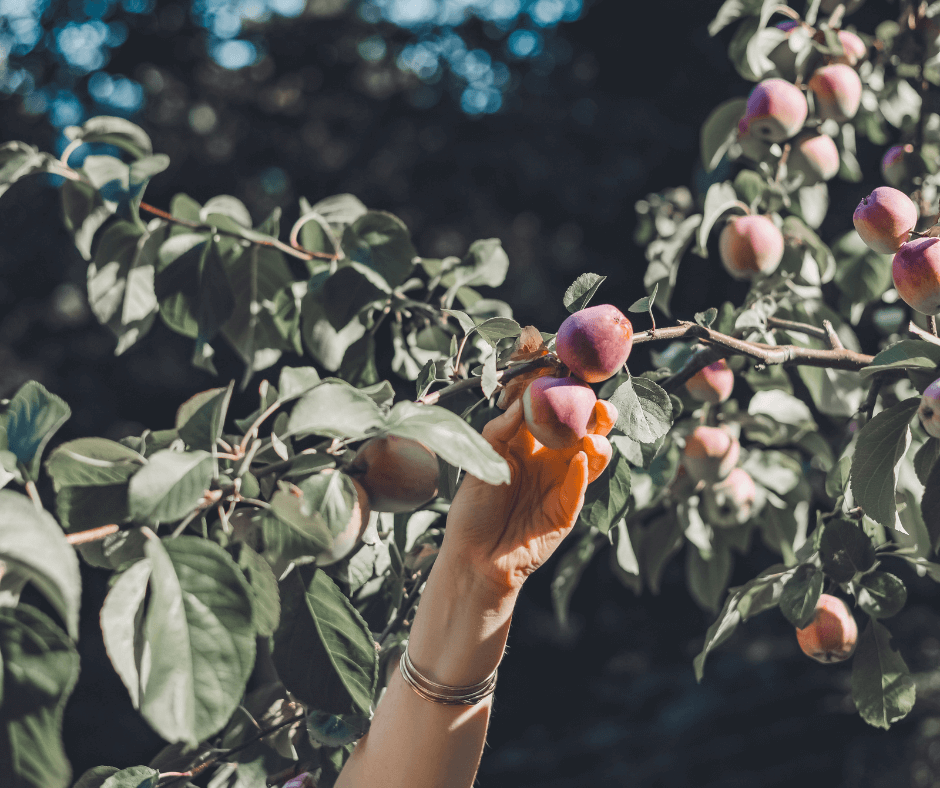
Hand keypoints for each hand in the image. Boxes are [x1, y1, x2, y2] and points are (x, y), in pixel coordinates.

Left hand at [442, 397, 615, 592]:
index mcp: (528, 443)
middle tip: (598, 405)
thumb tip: (521, 401)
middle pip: (582, 430)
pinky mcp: (567, 509)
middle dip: (595, 415)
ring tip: (592, 437)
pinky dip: (583, 471)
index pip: (552, 411)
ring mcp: (562, 483)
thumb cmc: (474, 508)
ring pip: (592, 456)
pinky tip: (581, 459)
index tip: (570, 375)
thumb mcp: (482, 459)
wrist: (475, 556)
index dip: (563, 394)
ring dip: (597, 443)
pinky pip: (580, 486)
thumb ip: (501, 429)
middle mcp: (549, 459)